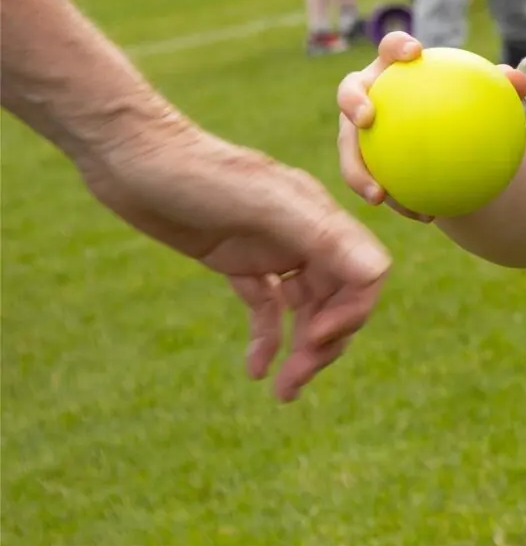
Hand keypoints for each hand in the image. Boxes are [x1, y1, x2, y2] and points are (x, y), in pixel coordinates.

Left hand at [80, 128, 389, 401]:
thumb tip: (377, 274)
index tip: (315, 340)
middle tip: (294, 382)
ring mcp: (271, 247)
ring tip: (282, 391)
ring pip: (305, 309)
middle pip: (338, 299)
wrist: (129, 154)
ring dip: (299, 350)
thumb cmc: (192, 172)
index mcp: (318, 218)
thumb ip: (320, 235)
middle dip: (323, 345)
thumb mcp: (259, 203)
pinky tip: (255, 369)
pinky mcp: (237, 259)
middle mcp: (302, 233)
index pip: (365, 274)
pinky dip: (265, 339)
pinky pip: (266, 307)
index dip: (352, 313)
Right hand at [336, 32, 525, 216]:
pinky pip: (373, 182)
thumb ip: (501, 87)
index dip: (396, 45)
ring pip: (349, 149)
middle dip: (352, 102)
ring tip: (379, 194)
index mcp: (394, 68)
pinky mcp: (362, 161)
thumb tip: (520, 82)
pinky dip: (397, 202)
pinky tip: (424, 217)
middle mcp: (368, 94)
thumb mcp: (483, 98)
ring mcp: (358, 130)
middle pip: (349, 93)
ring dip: (357, 173)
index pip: (391, 48)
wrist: (443, 135)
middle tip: (367, 119)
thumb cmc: (461, 107)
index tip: (413, 52)